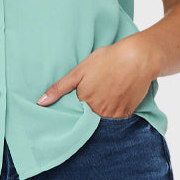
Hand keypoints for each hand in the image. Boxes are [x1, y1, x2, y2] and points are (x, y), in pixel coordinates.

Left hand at [36, 34, 159, 117]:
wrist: (138, 58)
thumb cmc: (108, 60)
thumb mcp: (79, 71)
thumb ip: (60, 88)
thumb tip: (40, 103)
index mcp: (84, 102)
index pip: (73, 115)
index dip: (73, 111)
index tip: (72, 108)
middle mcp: (98, 112)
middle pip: (88, 120)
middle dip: (86, 115)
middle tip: (92, 99)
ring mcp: (113, 115)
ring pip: (101, 122)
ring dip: (99, 116)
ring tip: (103, 99)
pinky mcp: (126, 114)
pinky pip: (116, 121)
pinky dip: (113, 114)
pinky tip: (113, 100)